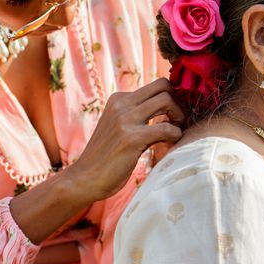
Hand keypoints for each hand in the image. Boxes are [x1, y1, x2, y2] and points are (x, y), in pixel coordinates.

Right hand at [66, 78, 184, 202]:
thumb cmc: (106, 157)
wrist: (84, 178)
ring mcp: (125, 119)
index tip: (173, 114)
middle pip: (163, 85)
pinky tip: (170, 143)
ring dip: (179, 115)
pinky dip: (175, 135)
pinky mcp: (132, 138)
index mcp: (118, 99)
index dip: (172, 97)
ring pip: (166, 100)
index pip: (156, 85)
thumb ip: (136, 115)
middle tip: (178, 120)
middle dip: (178, 101)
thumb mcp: (118, 126)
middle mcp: (121, 104)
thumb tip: (166, 111)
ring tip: (175, 132)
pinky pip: (166, 128)